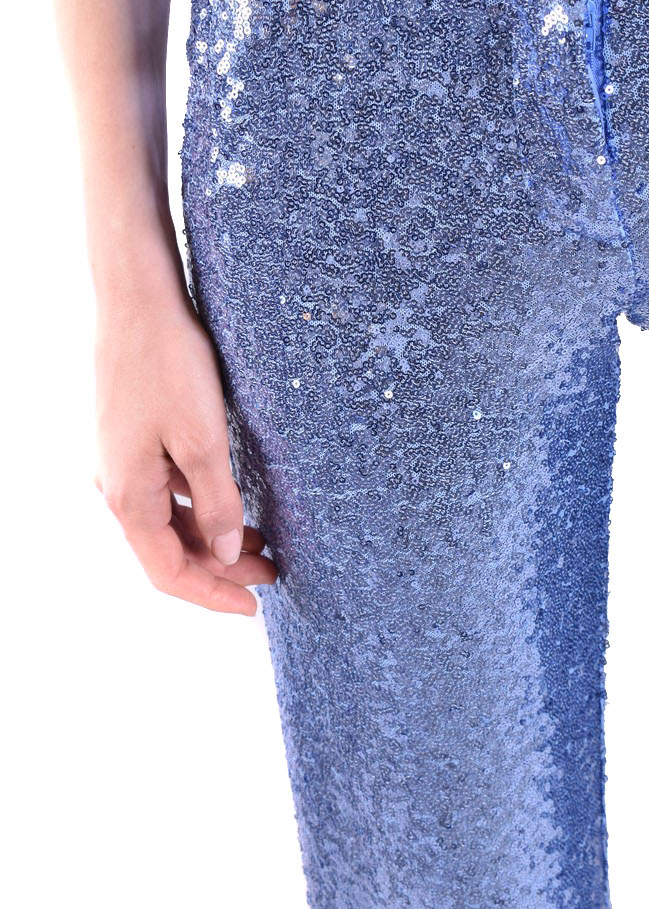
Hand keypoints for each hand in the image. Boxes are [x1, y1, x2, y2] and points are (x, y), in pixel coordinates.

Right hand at [93, 289, 278, 614]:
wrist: (138, 300)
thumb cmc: (170, 363)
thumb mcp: (203, 438)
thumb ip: (216, 502)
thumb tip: (224, 551)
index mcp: (129, 496)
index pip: (169, 572)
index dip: (212, 595)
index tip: (254, 608)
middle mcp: (116, 485)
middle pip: (168, 550)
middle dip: (220, 569)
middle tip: (273, 575)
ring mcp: (121, 461)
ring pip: (169, 520)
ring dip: (212, 537)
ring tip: (263, 544)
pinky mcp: (131, 438)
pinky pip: (166, 491)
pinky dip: (200, 506)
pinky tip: (231, 502)